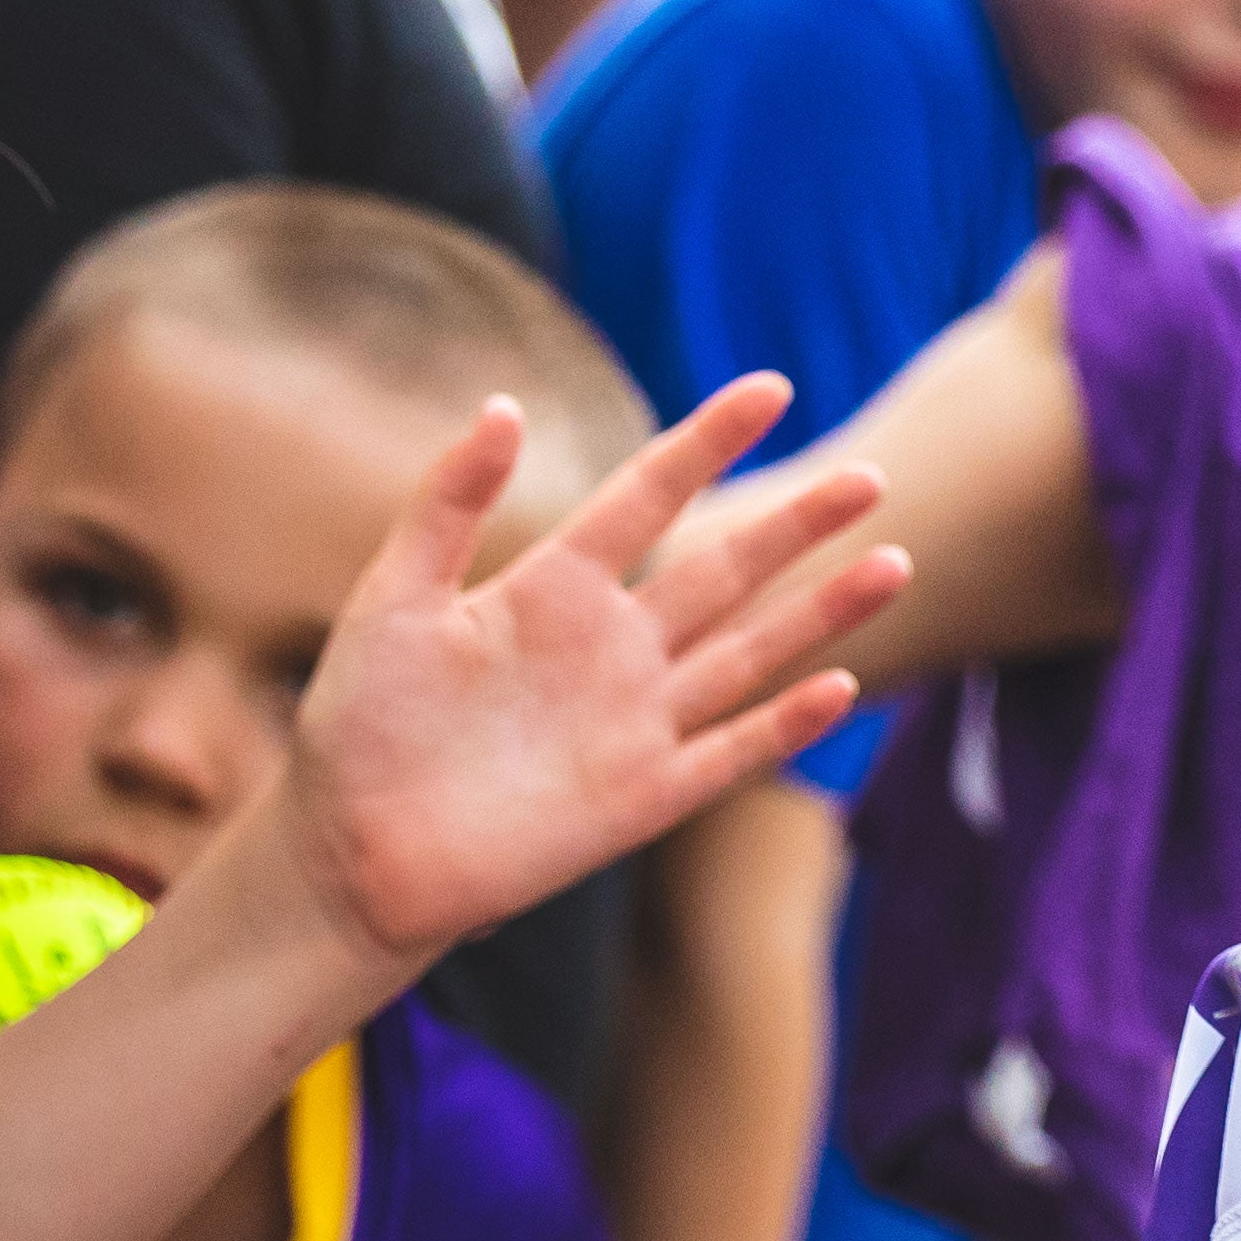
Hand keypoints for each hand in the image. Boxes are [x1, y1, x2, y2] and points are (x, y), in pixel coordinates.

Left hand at [282, 375, 907, 970]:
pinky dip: (784, 722)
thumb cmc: (358, 723)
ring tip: (893, 562)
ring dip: (821, 612)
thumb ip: (446, 504)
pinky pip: (728, 751)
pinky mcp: (642, 797)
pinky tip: (839, 685)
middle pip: (725, 570)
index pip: (650, 495)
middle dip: (798, 525)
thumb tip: (502, 404)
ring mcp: (634, 721)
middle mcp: (612, 645)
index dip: (709, 442)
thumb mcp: (391, 597)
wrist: (347, 853)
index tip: (770, 387)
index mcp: (555, 586)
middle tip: (869, 477)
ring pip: (749, 652)